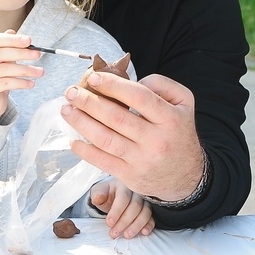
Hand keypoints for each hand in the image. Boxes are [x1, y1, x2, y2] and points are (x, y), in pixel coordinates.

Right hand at [0, 30, 42, 120]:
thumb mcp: (2, 59)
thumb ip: (7, 46)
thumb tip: (16, 34)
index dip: (12, 40)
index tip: (29, 40)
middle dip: (21, 53)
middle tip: (37, 54)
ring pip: (3, 69)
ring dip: (25, 70)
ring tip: (39, 71)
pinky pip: (5, 83)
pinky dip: (21, 83)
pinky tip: (31, 83)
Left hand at [62, 72, 205, 202]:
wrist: (187, 176)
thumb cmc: (179, 133)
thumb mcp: (184, 103)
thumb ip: (162, 85)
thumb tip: (130, 82)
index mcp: (171, 118)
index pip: (139, 97)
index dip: (114, 86)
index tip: (95, 78)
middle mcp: (157, 140)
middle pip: (117, 118)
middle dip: (89, 102)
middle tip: (71, 92)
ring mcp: (142, 160)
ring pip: (105, 139)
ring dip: (81, 123)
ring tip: (67, 110)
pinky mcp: (129, 176)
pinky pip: (102, 161)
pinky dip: (85, 150)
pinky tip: (73, 139)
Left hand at [89, 179, 155, 238]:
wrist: (114, 196)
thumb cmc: (107, 195)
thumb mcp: (99, 192)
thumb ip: (98, 195)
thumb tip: (98, 198)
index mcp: (124, 185)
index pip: (124, 197)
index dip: (117, 211)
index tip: (109, 223)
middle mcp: (137, 191)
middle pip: (135, 206)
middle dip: (124, 222)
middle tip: (114, 233)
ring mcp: (145, 201)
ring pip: (146, 212)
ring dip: (136, 225)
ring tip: (127, 235)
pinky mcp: (149, 210)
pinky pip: (152, 217)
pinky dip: (149, 225)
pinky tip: (144, 232)